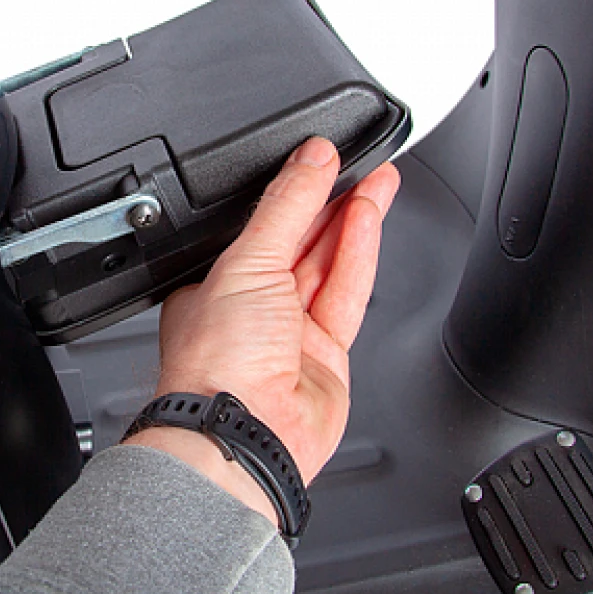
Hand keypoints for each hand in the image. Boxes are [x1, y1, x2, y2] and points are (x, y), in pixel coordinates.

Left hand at [124, 136, 399, 522]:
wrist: (243, 433)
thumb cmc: (218, 363)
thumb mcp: (247, 262)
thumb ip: (285, 208)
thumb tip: (310, 161)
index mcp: (216, 285)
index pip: (261, 225)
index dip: (293, 191)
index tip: (320, 160)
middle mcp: (252, 308)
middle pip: (299, 241)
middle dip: (329, 200)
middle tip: (358, 164)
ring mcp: (290, 333)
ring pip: (328, 263)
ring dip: (352, 221)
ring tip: (376, 182)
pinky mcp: (326, 354)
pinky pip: (346, 293)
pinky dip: (360, 255)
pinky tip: (369, 222)